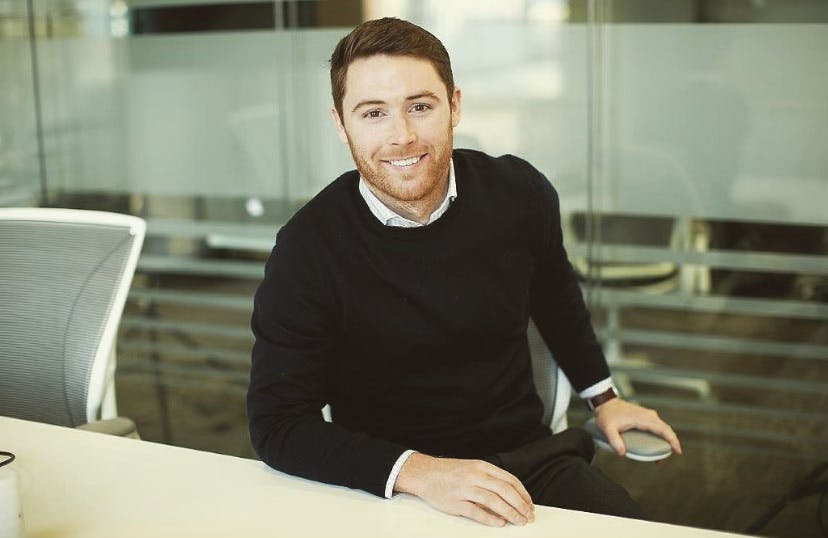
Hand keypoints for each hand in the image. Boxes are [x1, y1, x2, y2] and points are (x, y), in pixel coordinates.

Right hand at [394, 452, 534, 526]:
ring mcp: (465, 489)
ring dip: (510, 513)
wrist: (425, 473)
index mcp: (481, 466)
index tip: (529, 504)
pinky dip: (490, 519)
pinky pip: (477, 512)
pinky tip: (499, 523)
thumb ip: (490, 480)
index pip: (509, 480)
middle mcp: (475, 475)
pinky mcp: (455, 502)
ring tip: (518, 521)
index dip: (523, 494)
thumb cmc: (450, 472)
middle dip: (520, 505)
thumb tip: (511, 497)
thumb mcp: (472, 468)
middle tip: (528, 516)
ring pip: (494, 501)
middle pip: (504, 490)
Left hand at [594, 398, 682, 456]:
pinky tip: (658, 441)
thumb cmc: (607, 414)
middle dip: (671, 442)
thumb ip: (614, 441)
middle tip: (670, 455)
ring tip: (664, 451)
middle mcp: (648, 415)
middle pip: (666, 428)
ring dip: (666, 437)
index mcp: (642, 418)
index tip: (677, 450)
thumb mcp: (608, 428)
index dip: (672, 440)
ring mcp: (647, 414)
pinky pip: (657, 424)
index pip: (663, 429)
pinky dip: (661, 433)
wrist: (606, 402)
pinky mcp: (645, 415)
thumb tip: (622, 453)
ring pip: (662, 426)